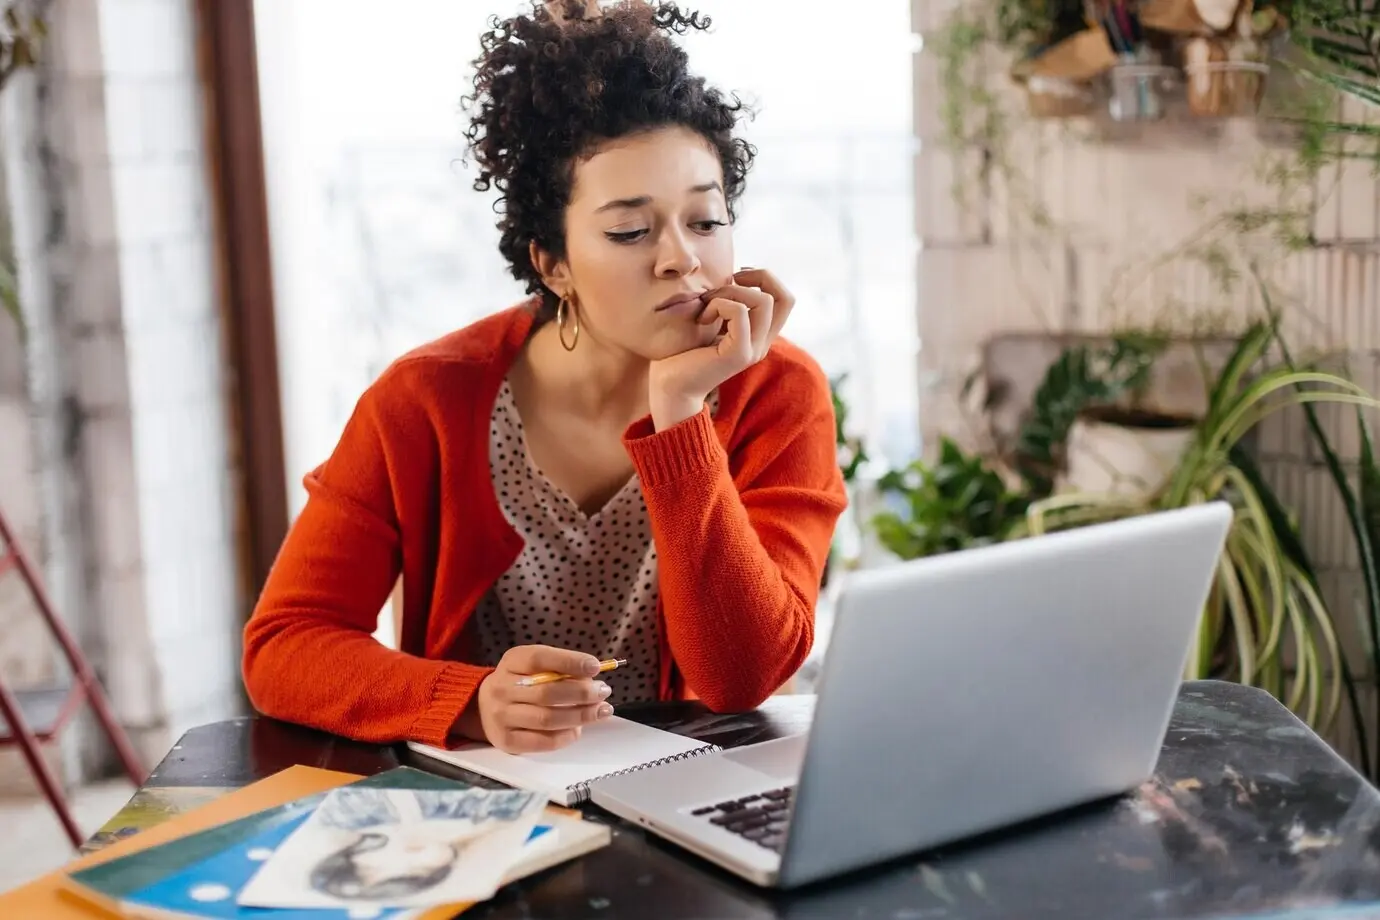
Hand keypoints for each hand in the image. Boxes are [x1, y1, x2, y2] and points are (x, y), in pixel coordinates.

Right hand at [455, 645, 614, 753]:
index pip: (539, 659)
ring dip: (580, 715)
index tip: (595, 667)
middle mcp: (502, 688)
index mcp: (511, 662)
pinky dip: (566, 736)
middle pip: (547, 692)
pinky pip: (543, 741)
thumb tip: (593, 677)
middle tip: (604, 692)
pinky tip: (579, 729)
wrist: (483, 707)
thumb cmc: (520, 682)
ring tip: (601, 711)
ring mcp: (502, 717)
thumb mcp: (533, 665)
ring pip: (547, 719)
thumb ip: (559, 668)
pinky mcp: (507, 741)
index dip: (569, 662)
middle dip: (582, 693)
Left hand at [648, 268, 794, 429]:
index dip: (766, 279)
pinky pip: (739, 312)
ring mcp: (753, 350)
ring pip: (763, 301)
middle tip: (730, 279)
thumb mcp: (710, 319)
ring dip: (731, 291)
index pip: (784, 300)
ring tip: (707, 303)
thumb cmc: (682, 351)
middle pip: (785, 298)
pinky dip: (718, 304)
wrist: (668, 385)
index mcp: (758, 336)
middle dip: (759, 277)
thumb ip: (727, 302)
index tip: (737, 276)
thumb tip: (733, 276)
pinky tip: (701, 318)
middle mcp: (761, 344)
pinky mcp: (739, 354)